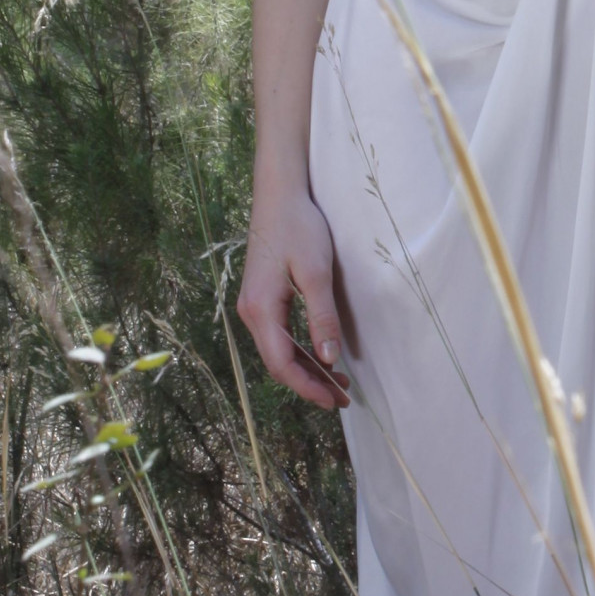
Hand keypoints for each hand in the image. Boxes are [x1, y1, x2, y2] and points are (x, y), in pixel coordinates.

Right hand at [236, 185, 350, 408]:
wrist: (279, 195)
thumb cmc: (298, 227)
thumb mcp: (315, 272)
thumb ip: (322, 317)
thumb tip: (330, 359)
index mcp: (261, 310)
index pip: (281, 364)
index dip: (308, 387)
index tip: (335, 400)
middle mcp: (251, 313)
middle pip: (278, 362)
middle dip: (310, 383)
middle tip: (344, 396)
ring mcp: (253, 306)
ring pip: (279, 351)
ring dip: (307, 368)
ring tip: (339, 381)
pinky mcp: (261, 299)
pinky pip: (279, 336)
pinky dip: (300, 350)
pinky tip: (321, 355)